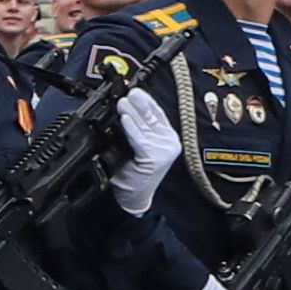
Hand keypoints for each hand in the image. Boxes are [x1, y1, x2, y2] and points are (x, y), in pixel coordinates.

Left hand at [113, 95, 181, 215]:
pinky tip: (125, 118)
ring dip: (132, 112)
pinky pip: (140, 139)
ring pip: (145, 126)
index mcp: (165, 137)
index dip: (146, 100)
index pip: (157, 114)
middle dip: (139, 103)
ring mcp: (163, 150)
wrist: (132, 199)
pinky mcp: (155, 158)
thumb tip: (122, 110)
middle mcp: (168, 142)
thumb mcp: (130, 147)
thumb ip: (131, 131)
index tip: (134, 90)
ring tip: (122, 101)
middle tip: (128, 92)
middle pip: (152, 117)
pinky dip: (131, 129)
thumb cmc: (130, 174)